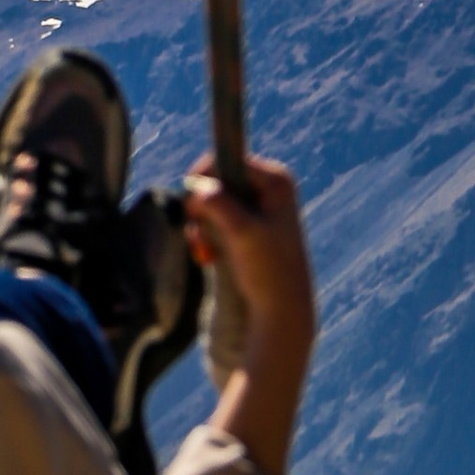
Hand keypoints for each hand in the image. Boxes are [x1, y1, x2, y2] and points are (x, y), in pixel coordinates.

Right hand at [185, 152, 315, 474]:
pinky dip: (206, 236)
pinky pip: (217, 221)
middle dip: (200, 208)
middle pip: (216, 181)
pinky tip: (208, 257)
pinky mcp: (251, 231)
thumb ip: (216, 200)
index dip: (202, 179)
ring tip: (204, 251)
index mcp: (277, 180)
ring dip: (201, 225)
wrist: (281, 315)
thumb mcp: (241, 231)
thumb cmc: (268, 273)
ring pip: (212, 203)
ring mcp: (261, 210)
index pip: (224, 159)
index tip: (193, 207)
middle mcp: (271, 189)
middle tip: (199, 235)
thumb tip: (194, 184)